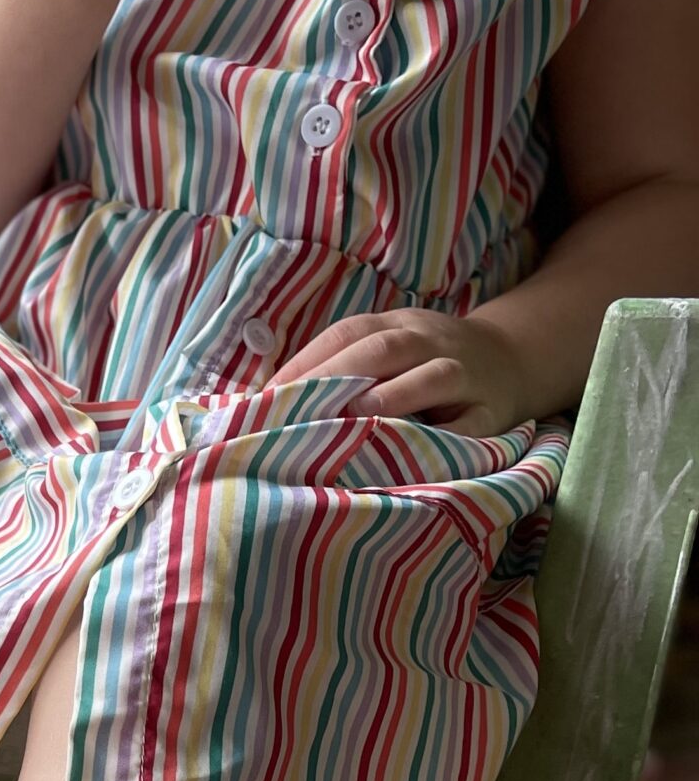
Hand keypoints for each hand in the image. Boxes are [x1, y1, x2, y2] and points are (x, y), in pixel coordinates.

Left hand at [269, 307, 537, 433]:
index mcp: (398, 325)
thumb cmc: (425, 366)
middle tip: (298, 408)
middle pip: (384, 347)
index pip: (348, 333)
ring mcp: (465, 374)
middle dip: (339, 374)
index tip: (266, 396)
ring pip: (433, 375)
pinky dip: (446, 437)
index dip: (308, 360)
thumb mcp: (391, 351)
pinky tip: (416, 454)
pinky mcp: (491, 411)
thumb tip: (272, 400)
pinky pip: (470, 424)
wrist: (513, 361)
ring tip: (359, 416)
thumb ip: (344, 367)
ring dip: (396, 394)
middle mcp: (431, 342)